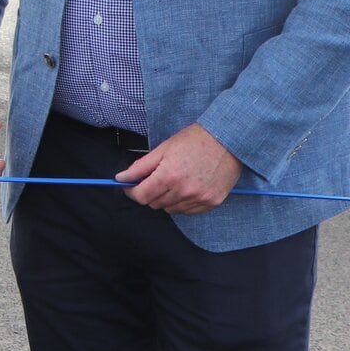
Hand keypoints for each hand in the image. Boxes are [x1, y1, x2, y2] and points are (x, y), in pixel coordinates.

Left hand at [117, 123, 241, 214]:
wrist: (228, 139)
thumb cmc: (195, 140)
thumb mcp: (163, 148)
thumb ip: (140, 166)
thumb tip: (121, 178)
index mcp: (169, 176)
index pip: (141, 196)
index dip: (132, 191)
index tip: (130, 186)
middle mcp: (183, 191)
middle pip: (154, 204)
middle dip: (149, 192)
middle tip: (155, 178)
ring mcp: (199, 198)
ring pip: (170, 209)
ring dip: (166, 199)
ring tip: (174, 180)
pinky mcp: (211, 202)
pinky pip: (188, 211)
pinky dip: (182, 203)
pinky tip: (186, 187)